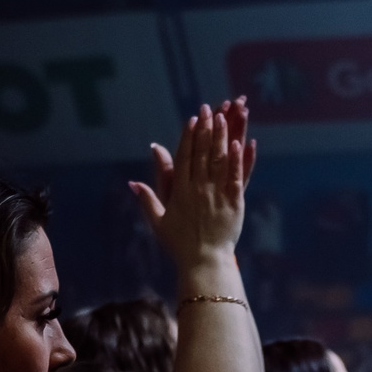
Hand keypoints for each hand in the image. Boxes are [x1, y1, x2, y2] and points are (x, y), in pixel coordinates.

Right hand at [129, 99, 254, 266]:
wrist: (204, 262)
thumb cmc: (179, 245)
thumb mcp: (158, 222)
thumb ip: (147, 200)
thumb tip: (132, 183)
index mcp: (180, 192)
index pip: (184, 158)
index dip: (188, 137)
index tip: (192, 120)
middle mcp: (198, 189)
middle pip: (202, 153)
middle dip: (205, 129)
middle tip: (209, 109)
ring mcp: (217, 194)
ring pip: (219, 160)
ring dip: (221, 138)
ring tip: (224, 118)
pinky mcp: (234, 202)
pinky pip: (236, 177)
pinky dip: (237, 160)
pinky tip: (238, 143)